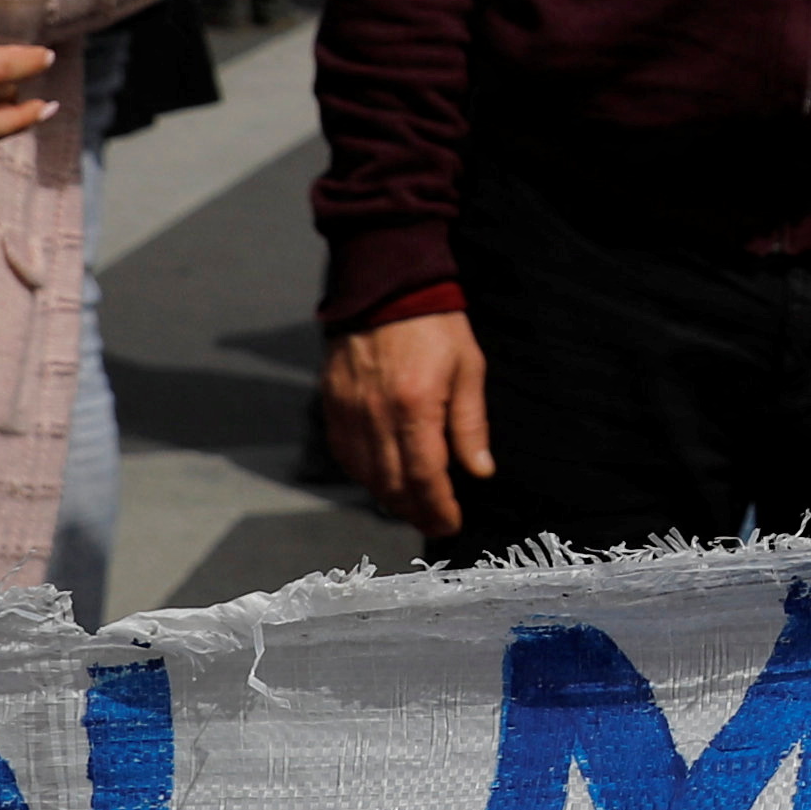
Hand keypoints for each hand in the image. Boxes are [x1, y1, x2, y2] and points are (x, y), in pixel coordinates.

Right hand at [321, 308, 489, 534]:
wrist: (386, 286)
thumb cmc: (436, 325)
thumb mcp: (468, 368)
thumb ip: (470, 425)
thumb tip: (480, 471)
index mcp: (415, 406)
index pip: (425, 477)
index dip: (438, 508)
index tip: (451, 524)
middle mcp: (375, 415)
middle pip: (391, 485)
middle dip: (414, 511)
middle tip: (433, 522)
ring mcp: (348, 410)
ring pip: (364, 475)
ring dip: (388, 498)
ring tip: (412, 506)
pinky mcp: (330, 403)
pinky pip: (343, 454)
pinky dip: (362, 474)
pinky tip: (381, 477)